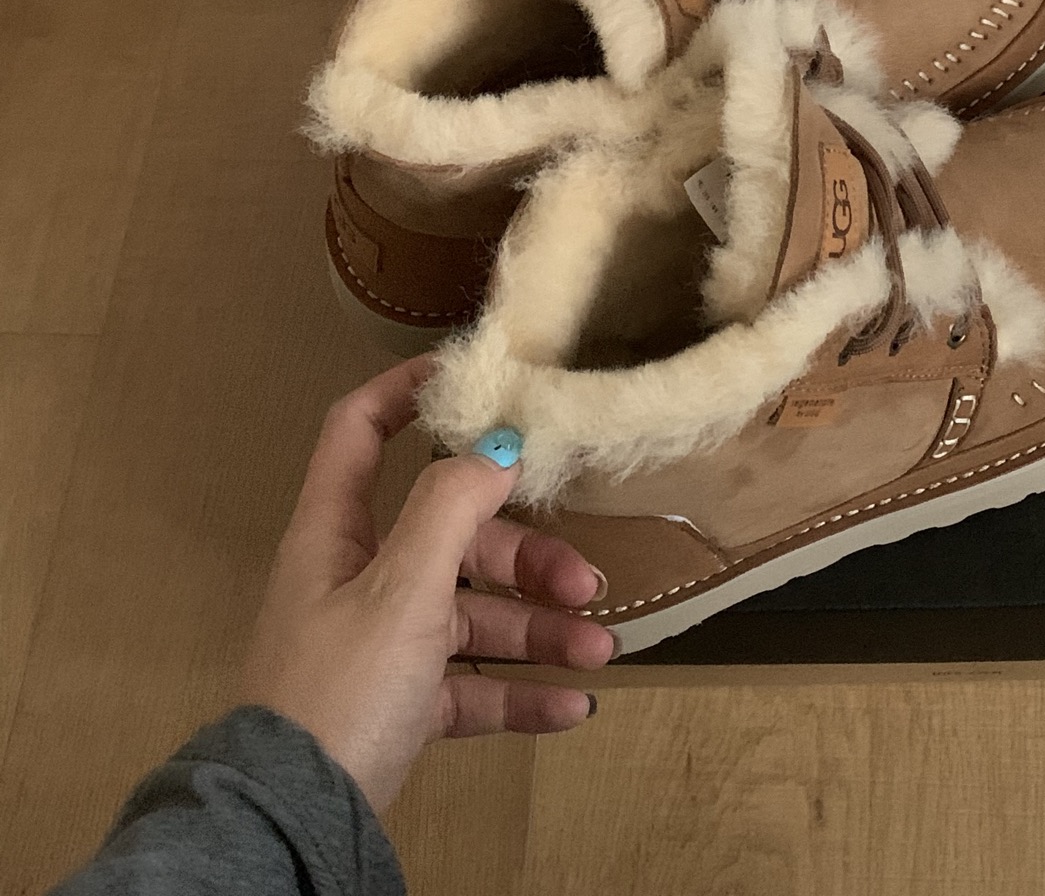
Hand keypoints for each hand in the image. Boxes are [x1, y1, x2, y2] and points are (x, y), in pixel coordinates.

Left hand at [240, 354, 612, 811]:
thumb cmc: (338, 689)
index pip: (360, 431)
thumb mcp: (401, 588)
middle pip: (452, 537)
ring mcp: (379, 645)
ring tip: (599, 653)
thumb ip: (451, 507)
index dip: (407, 391)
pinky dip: (520, 690)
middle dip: (527, 556)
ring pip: (472, 614)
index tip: (474, 374)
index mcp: (336, 533)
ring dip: (539, 629)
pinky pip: (471, 683)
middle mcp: (357, 578)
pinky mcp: (400, 705)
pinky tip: (572, 706)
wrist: (294, 821)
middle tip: (588, 581)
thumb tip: (497, 442)